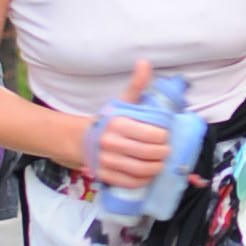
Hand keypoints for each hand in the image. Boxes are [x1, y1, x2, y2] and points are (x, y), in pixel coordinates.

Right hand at [85, 59, 171, 186]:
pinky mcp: (105, 176)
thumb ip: (136, 85)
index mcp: (117, 123)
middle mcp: (111, 143)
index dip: (164, 137)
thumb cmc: (107, 120)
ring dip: (156, 168)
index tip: (166, 136)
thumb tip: (145, 62)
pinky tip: (148, 174)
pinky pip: (131, 182)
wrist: (79, 140)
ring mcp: (107, 161)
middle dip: (163, 153)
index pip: (153, 134)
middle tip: (166, 150)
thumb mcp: (121, 102)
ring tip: (160, 162)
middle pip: (149, 153)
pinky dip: (144, 180)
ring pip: (141, 170)